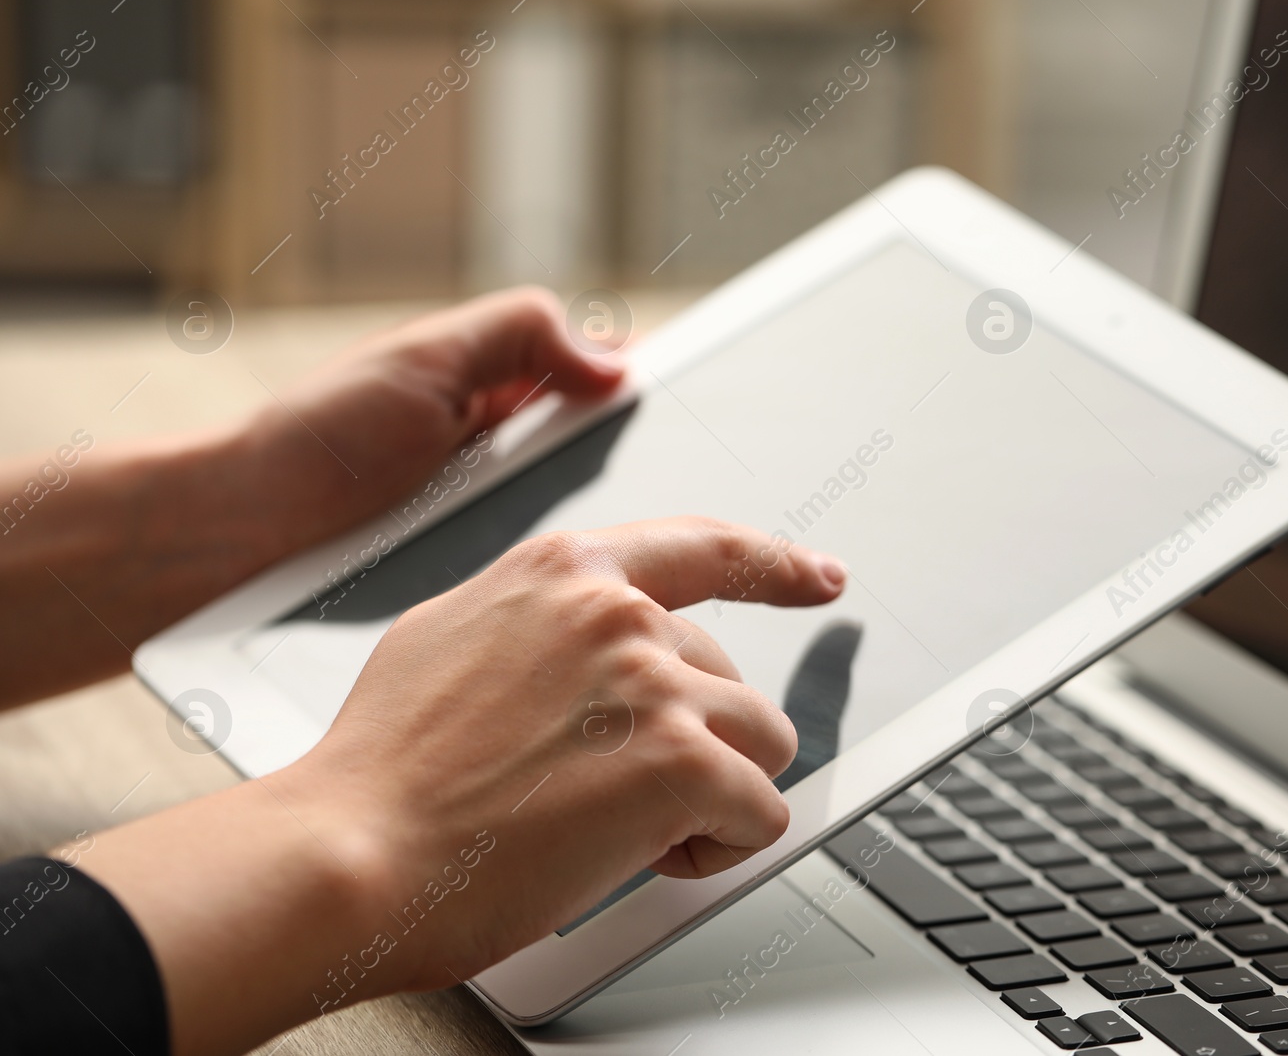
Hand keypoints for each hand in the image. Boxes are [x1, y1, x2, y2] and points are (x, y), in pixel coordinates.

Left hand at [0, 286, 625, 706]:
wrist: (238, 540)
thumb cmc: (318, 440)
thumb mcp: (426, 360)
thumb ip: (521, 334)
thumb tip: (615, 359)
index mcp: (502, 388)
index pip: (605, 384)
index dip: (653, 399)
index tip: (705, 412)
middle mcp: (507, 455)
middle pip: (609, 464)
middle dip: (642, 478)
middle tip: (675, 494)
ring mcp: (494, 521)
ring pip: (584, 532)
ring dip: (607, 545)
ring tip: (630, 554)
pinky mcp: (477, 580)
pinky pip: (542, 581)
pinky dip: (565, 586)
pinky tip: (577, 594)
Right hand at [79, 517, 846, 1053]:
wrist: (352, 850)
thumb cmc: (384, 769)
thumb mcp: (447, 638)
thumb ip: (533, 621)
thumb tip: (566, 640)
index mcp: (567, 570)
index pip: (706, 546)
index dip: (776, 564)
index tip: (820, 575)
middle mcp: (621, 613)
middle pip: (732, 679)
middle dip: (692, 745)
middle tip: (611, 794)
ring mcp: (657, 682)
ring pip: (763, 741)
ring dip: (715, 795)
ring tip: (630, 827)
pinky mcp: (682, 762)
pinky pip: (762, 812)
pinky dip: (720, 847)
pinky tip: (648, 856)